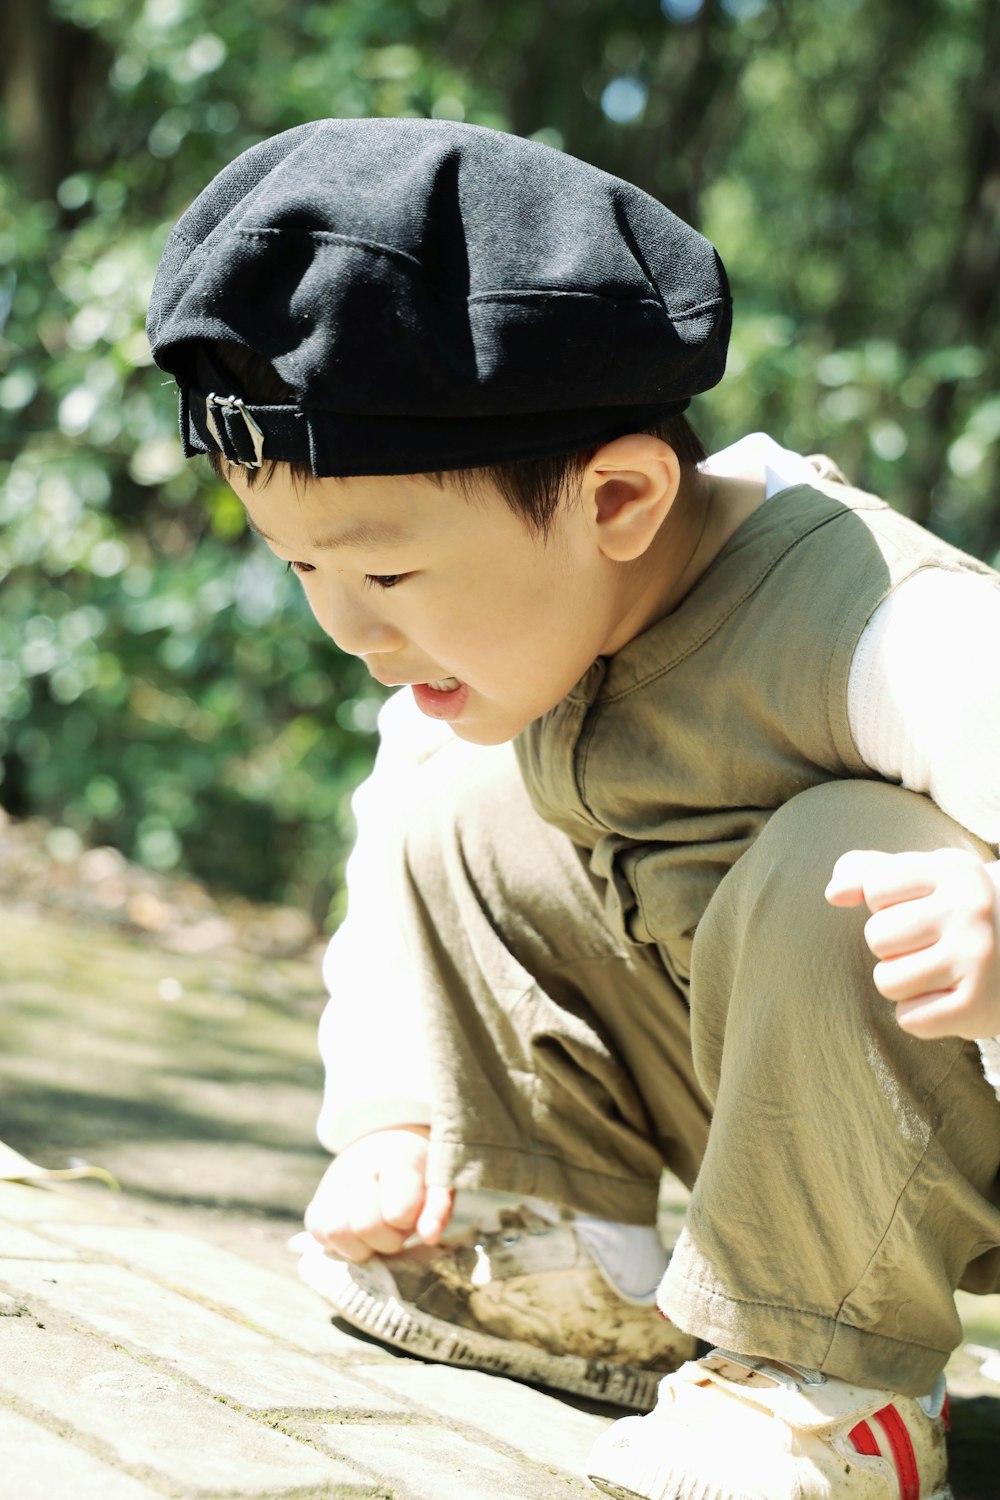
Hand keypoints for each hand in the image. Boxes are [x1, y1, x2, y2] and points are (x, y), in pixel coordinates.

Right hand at [303, 1125, 454, 1262]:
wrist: (387, 1148)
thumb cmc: (419, 1174)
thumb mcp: (439, 1185)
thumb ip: (438, 1210)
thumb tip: (429, 1236)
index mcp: (395, 1156)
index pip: (397, 1210)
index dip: (407, 1223)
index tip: (412, 1215)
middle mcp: (358, 1164)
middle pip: (366, 1225)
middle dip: (387, 1239)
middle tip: (396, 1227)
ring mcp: (332, 1182)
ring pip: (338, 1232)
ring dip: (363, 1246)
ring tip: (377, 1232)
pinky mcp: (316, 1203)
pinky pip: (319, 1234)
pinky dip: (341, 1245)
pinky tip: (358, 1235)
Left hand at [825, 848, 999, 1040]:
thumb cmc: (951, 909)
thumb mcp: (919, 875)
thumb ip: (865, 871)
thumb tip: (834, 894)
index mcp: (954, 871)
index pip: (874, 887)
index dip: (884, 902)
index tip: (916, 906)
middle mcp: (970, 911)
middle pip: (877, 937)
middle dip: (891, 945)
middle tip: (927, 944)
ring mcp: (975, 959)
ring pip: (887, 981)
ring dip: (901, 981)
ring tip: (934, 971)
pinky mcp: (975, 1006)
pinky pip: (909, 1019)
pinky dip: (919, 1014)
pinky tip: (945, 997)